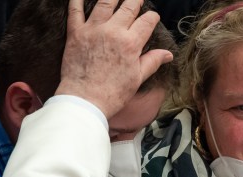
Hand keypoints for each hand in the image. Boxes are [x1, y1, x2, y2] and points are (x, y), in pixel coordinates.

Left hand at [55, 0, 172, 117]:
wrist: (85, 101)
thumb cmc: (113, 94)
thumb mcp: (137, 78)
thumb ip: (152, 61)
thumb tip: (168, 54)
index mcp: (131, 43)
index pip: (146, 21)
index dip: (152, 17)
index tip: (153, 17)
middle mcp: (113, 32)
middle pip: (128, 7)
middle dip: (136, 0)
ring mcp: (93, 30)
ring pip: (105, 3)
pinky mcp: (75, 34)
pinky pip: (75, 11)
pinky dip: (77, 0)